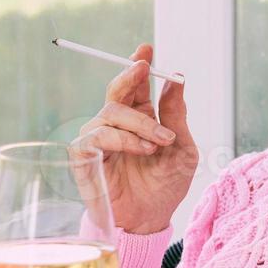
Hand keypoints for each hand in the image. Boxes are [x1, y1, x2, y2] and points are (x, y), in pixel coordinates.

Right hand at [74, 43, 197, 233]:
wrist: (151, 219)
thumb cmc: (166, 185)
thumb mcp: (182, 149)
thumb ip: (176, 115)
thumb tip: (177, 79)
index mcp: (141, 116)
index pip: (136, 84)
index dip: (139, 64)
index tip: (147, 48)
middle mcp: (118, 123)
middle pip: (117, 89)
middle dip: (130, 75)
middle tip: (145, 69)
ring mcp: (99, 138)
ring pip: (111, 112)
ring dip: (140, 124)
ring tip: (159, 143)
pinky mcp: (85, 157)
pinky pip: (98, 136)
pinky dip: (123, 139)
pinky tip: (141, 150)